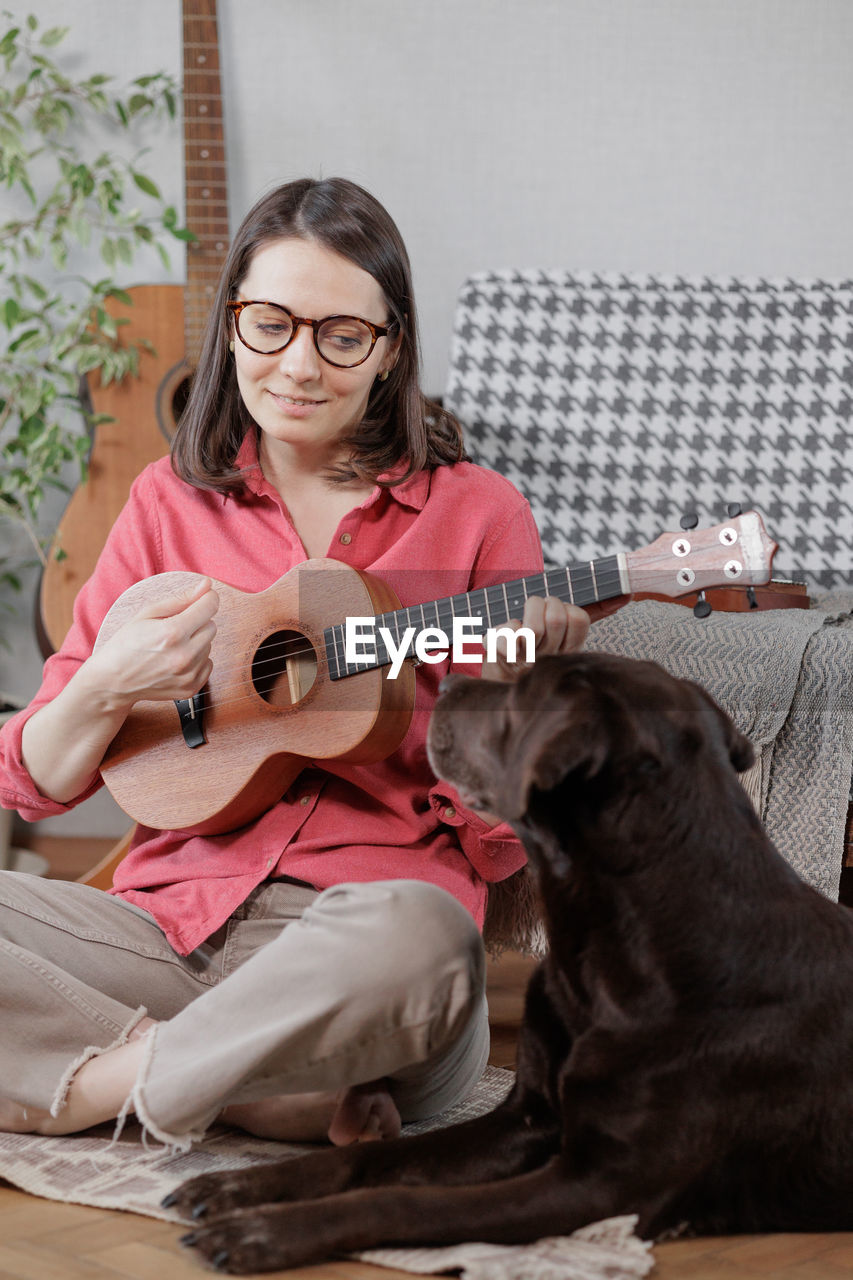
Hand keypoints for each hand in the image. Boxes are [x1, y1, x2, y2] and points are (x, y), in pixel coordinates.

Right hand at [86, 578, 218, 713]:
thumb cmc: (127, 644)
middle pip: (211, 626)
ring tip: (171, 647)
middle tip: (176, 627)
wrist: (113, 682)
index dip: (207, 598)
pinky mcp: (191, 688)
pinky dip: (196, 660)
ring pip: (209, 645)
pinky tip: (175, 660)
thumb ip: (180, 599)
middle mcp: (184, 656)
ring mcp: (188, 675)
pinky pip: (208, 664)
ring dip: (196, 642)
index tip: (204, 597)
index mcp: (172, 632)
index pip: (209, 607)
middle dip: (198, 622)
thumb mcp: (147, 614)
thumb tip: (207, 585)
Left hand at [481, 593, 630, 683]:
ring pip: (533, 627)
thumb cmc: (533, 651)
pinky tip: (501, 640)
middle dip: (541, 604)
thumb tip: (627, 594)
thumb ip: (594, 612)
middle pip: (555, 617)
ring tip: (520, 625)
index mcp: (568, 651)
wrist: (500, 683)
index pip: (578, 619)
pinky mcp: (502, 662)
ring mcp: (528, 662)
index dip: (564, 608)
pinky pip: (506, 635)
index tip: (552, 614)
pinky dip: (502, 629)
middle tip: (533, 614)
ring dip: (523, 614)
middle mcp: (552, 658)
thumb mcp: (562, 633)